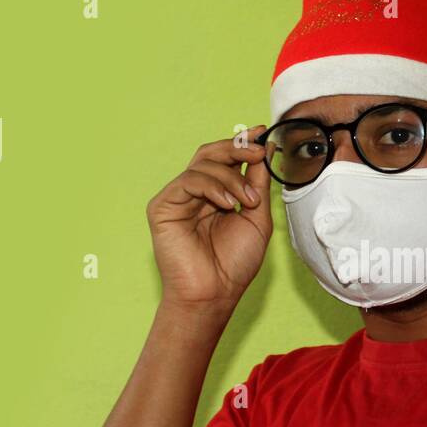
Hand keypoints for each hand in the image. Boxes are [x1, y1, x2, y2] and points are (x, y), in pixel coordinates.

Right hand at [146, 127, 271, 310]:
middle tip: (258, 152)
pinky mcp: (162, 206)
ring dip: (232, 178)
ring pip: (203, 164)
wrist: (215, 294)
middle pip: (211, 154)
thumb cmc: (234, 263)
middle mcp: (195, 194)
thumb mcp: (257, 216)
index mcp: (216, 195)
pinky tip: (227, 204)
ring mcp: (177, 198)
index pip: (225, 159)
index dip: (242, 143)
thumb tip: (264, 148)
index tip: (261, 133)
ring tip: (248, 200)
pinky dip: (212, 186)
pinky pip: (188, 180)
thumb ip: (258, 182)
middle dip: (237, 148)